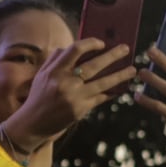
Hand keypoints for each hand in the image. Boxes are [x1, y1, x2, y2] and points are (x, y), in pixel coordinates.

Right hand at [9, 38, 137, 150]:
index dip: (90, 43)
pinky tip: (122, 87)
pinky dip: (112, 92)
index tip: (102, 42)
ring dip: (120, 75)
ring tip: (133, 69)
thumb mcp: (42, 75)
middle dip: (112, 56)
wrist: (32, 123)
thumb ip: (56, 60)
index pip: (75, 50)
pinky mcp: (80, 109)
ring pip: (102, 83)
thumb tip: (74, 46)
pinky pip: (101, 98)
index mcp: (54, 71)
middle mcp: (64, 82)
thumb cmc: (39, 96)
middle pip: (93, 65)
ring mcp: (74, 97)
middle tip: (126, 49)